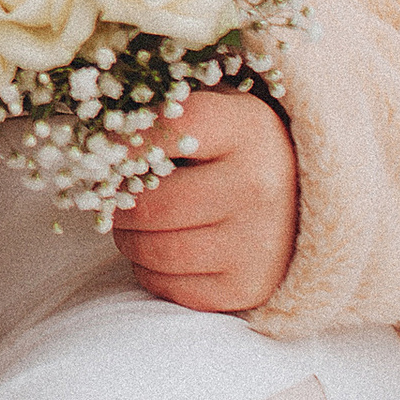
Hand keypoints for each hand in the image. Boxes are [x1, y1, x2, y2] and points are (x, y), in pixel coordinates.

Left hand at [111, 87, 299, 312]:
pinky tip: (160, 249)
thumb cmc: (240, 152)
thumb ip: (166, 113)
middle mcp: (259, 187)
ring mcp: (256, 243)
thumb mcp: (219, 113)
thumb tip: (92, 133)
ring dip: (128, 239)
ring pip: (154, 250)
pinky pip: (168, 285)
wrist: (307, 204)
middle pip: (152, 204)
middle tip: (112, 197)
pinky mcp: (246, 286)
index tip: (100, 147)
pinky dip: (148, 270)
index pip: (172, 127)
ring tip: (134, 223)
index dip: (124, 138)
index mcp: (249, 129)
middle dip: (118, 204)